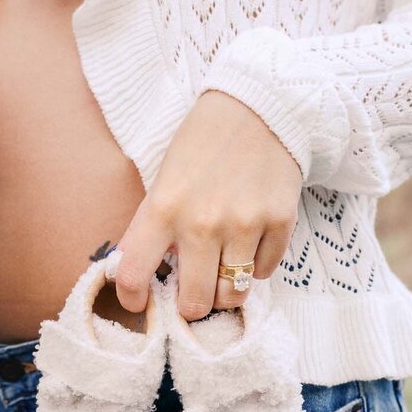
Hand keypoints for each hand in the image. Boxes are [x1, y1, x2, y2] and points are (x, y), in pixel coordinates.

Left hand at [114, 91, 301, 319]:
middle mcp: (201, 223)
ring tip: (222, 271)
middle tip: (192, 294)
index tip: (140, 303)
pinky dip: (255, 267)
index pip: (133, 275)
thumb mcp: (163, 182)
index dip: (132, 299)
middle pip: (193, 302)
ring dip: (225, 291)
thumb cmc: (202, 145)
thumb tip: (136, 275)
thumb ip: (150, 229)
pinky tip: (249, 243)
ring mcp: (244, 225)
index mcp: (162, 210)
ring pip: (232, 294)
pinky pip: (264, 272)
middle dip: (190, 306)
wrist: (259, 106)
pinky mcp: (279, 222)